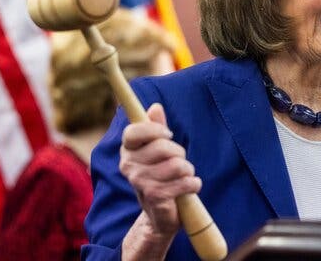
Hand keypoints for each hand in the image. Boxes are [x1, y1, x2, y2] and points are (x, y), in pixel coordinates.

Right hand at [119, 103, 201, 236]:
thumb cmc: (160, 175)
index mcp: (127, 150)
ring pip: (177, 165)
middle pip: (163, 147)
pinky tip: (189, 187)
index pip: (134, 131)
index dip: (155, 129)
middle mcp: (128, 165)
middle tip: (179, 162)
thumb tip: (156, 106)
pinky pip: (184, 182)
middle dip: (180, 153)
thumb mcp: (158, 150)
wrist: (161, 213)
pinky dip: (193, 184)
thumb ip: (156, 128)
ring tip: (183, 177)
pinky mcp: (154, 196)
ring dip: (188, 171)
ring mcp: (139, 182)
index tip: (169, 134)